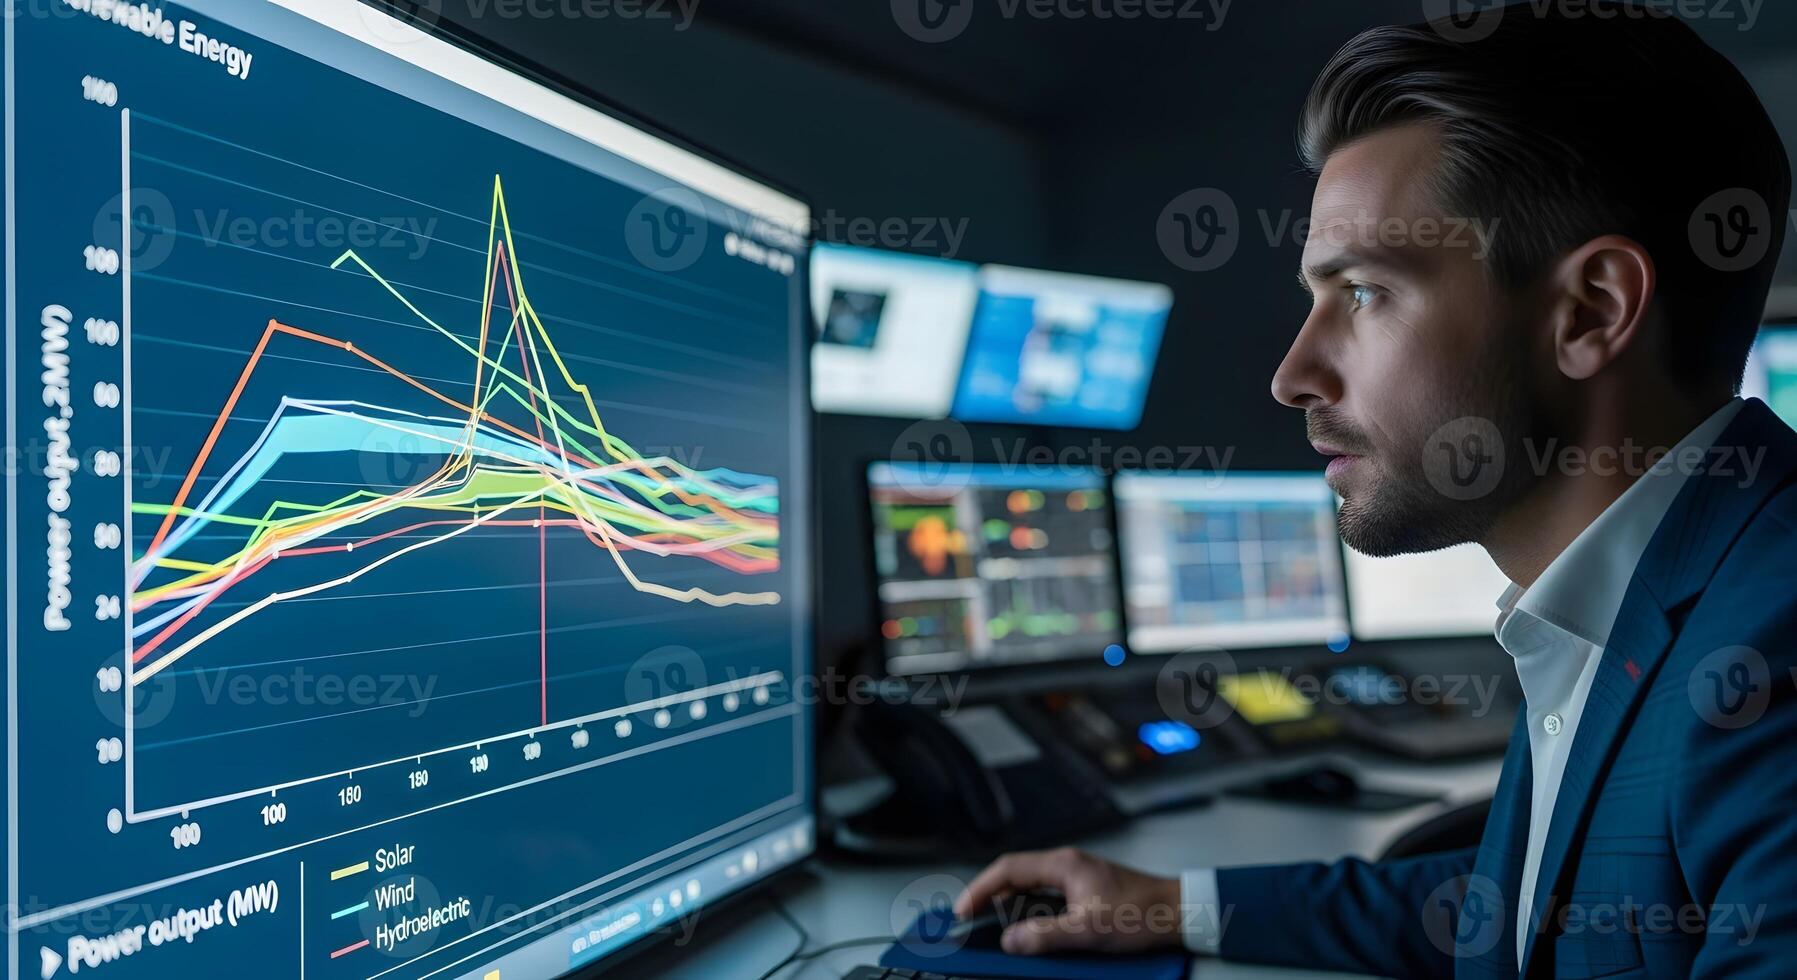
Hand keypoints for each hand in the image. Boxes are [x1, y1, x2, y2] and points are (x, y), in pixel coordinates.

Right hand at [954, 847, 1182, 955]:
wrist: (1182, 911)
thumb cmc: (1142, 915)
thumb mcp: (1089, 931)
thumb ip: (1045, 936)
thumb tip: (1010, 940)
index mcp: (1064, 865)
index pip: (1007, 870)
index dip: (979, 890)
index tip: (961, 912)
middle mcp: (1067, 864)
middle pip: (1014, 875)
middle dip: (988, 897)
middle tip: (968, 921)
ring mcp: (1078, 876)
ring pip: (1030, 885)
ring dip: (1008, 904)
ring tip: (990, 926)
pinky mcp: (1087, 889)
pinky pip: (1046, 895)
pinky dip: (1029, 909)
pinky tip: (1027, 928)